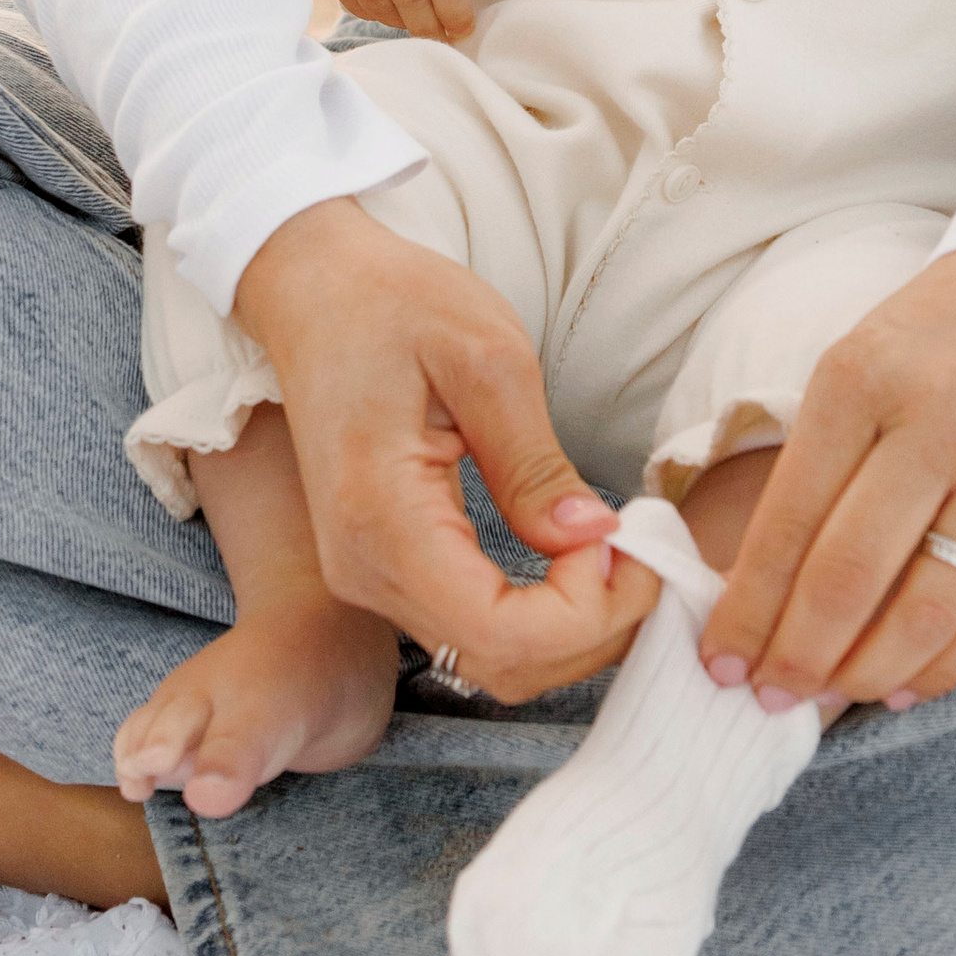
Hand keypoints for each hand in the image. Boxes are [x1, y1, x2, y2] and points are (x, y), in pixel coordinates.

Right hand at [232, 198, 651, 700]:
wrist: (312, 291)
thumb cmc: (393, 305)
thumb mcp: (486, 358)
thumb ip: (534, 461)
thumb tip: (593, 539)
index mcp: (382, 519)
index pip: (500, 634)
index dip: (585, 612)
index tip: (624, 538)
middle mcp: (366, 571)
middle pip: (503, 665)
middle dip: (595, 627)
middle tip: (644, 551)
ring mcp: (370, 578)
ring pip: (493, 660)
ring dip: (575, 628)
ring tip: (620, 551)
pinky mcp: (387, 570)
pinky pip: (476, 628)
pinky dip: (543, 616)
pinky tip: (581, 561)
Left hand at [697, 249, 955, 711]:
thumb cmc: (944, 326)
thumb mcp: (858, 357)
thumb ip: (816, 458)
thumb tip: (763, 582)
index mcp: (859, 380)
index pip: (786, 524)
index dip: (747, 609)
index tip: (717, 660)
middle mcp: (931, 426)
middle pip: (847, 578)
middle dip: (795, 655)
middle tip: (764, 697)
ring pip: (923, 610)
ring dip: (865, 673)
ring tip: (828, 698)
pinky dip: (946, 665)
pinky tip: (907, 686)